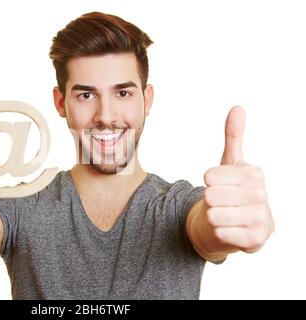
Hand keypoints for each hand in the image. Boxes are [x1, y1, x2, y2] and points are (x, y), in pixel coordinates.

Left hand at [203, 106, 273, 252]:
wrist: (235, 225)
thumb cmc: (230, 191)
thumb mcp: (230, 163)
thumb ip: (233, 136)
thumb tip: (238, 107)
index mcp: (254, 173)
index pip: (210, 176)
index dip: (208, 183)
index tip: (218, 185)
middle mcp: (261, 194)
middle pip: (211, 196)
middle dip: (209, 201)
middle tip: (221, 203)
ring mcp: (260, 217)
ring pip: (214, 214)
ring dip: (212, 217)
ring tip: (223, 216)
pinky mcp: (256, 239)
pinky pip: (220, 232)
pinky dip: (217, 231)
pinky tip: (228, 229)